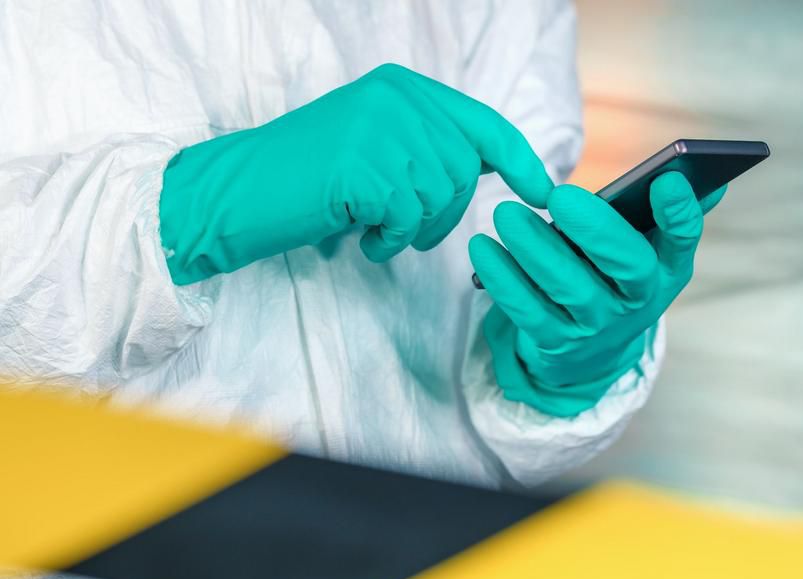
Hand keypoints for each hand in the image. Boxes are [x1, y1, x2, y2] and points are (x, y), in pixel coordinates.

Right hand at [160, 63, 552, 283]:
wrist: (234, 194)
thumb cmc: (303, 180)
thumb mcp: (374, 146)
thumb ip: (426, 146)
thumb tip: (491, 169)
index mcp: (401, 88)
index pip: (483, 124)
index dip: (519, 160)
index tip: (542, 191)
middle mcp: (396, 99)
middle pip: (465, 170)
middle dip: (446, 213)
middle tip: (405, 231)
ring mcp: (379, 128)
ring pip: (440, 198)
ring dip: (411, 229)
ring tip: (373, 229)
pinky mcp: (362, 166)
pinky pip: (406, 218)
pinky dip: (387, 240)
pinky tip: (358, 237)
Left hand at [469, 172, 725, 416]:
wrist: (591, 351)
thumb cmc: (615, 279)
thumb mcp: (646, 252)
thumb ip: (668, 215)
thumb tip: (703, 179)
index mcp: (665, 269)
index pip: (682, 240)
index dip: (679, 214)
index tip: (667, 181)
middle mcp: (638, 302)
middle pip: (627, 266)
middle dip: (596, 230)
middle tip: (560, 196)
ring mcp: (597, 326)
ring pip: (569, 287)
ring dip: (535, 249)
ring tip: (506, 215)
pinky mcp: (556, 344)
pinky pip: (528, 310)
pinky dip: (503, 278)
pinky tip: (484, 249)